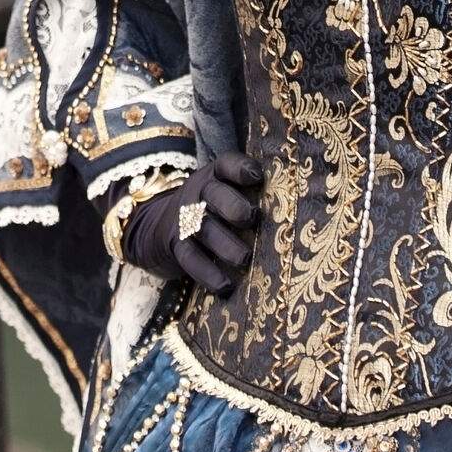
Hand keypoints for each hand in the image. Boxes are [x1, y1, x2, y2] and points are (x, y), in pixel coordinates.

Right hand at [120, 156, 264, 294]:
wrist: (159, 226)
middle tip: (252, 218)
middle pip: (214, 195)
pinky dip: (208, 273)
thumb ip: (249, 193)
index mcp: (215, 176)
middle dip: (232, 206)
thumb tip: (292, 207)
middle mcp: (198, 193)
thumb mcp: (223, 191)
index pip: (226, 165)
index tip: (256, 177)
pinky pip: (190, 259)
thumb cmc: (210, 208)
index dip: (240, 168)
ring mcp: (185, 219)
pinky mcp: (177, 246)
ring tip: (244, 258)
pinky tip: (225, 285)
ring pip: (204, 229)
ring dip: (225, 244)